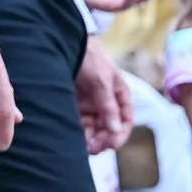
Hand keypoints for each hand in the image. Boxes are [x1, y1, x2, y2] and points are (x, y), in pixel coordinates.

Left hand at [77, 40, 132, 155]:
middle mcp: (107, 104)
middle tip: (93, 149)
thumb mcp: (102, 81)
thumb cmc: (90, 58)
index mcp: (120, 96)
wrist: (66, 42)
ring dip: (91, 139)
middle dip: (103, 140)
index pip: (125, 121)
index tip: (110, 145)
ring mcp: (91, 105)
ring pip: (94, 129)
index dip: (120, 135)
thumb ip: (108, 106)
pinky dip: (79, 133)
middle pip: (109, 128)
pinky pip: (80, 124)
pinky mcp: (75, 106)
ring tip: (82, 146)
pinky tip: (75, 139)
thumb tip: (115, 130)